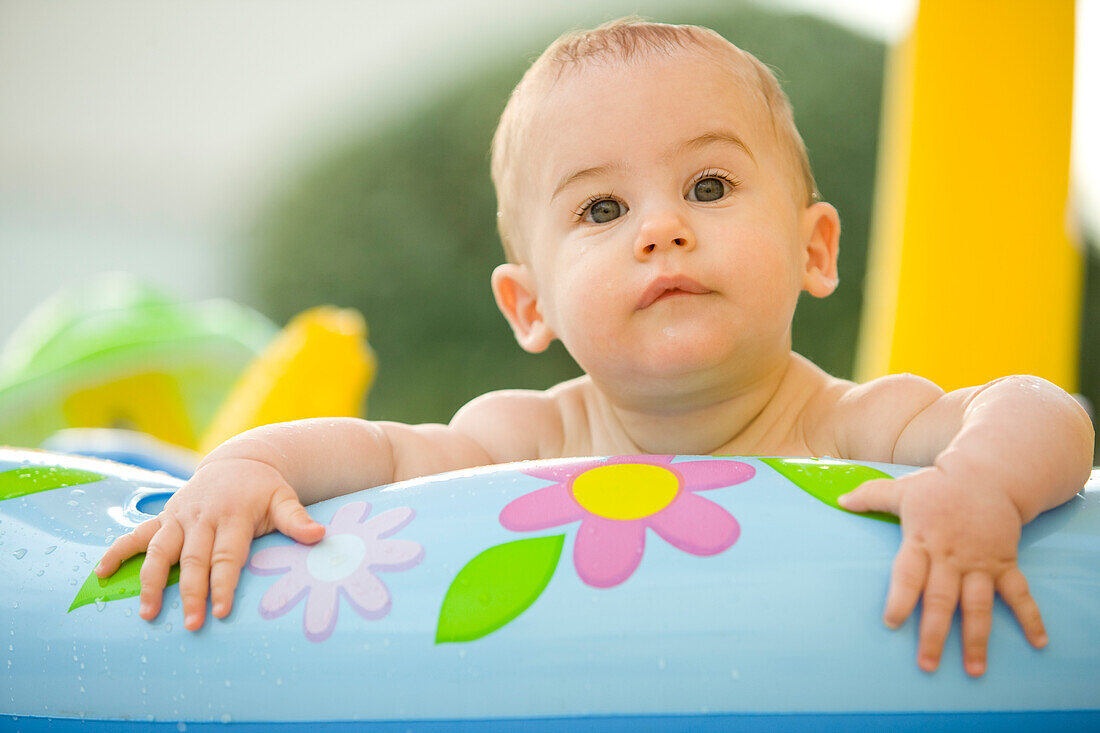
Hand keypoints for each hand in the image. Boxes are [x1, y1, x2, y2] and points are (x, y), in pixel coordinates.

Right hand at [95, 457, 324, 629]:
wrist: (241, 460)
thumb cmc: (265, 489)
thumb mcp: (285, 498)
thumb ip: (297, 519)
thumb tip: (320, 535)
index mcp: (235, 514)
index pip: (227, 555)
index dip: (224, 583)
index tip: (222, 611)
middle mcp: (203, 516)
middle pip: (194, 559)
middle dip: (191, 592)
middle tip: (192, 624)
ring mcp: (180, 516)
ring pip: (160, 550)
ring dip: (151, 581)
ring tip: (147, 613)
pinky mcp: (165, 517)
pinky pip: (137, 534)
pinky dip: (118, 551)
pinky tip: (102, 573)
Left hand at [838, 466, 1046, 675]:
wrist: (988, 474)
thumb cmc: (939, 485)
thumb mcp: (902, 489)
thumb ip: (870, 496)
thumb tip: (840, 500)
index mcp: (922, 541)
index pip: (908, 574)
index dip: (900, 598)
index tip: (891, 622)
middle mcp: (950, 557)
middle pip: (940, 600)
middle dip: (934, 634)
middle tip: (927, 664)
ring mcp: (979, 563)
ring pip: (977, 605)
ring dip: (977, 638)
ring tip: (975, 670)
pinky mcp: (1004, 563)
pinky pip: (1019, 593)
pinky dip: (1030, 617)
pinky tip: (1039, 643)